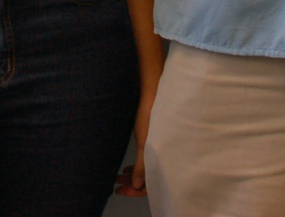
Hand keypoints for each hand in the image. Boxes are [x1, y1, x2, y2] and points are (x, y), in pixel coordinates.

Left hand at [114, 79, 155, 196]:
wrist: (155, 93)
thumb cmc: (151, 116)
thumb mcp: (145, 143)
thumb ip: (142, 165)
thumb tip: (136, 185)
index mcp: (166, 158)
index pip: (151, 185)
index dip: (136, 191)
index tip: (121, 191)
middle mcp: (165, 156)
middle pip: (149, 179)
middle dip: (133, 185)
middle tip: (118, 187)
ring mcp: (160, 149)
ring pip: (147, 170)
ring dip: (133, 176)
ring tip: (119, 178)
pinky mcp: (155, 143)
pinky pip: (146, 161)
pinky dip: (136, 167)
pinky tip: (126, 168)